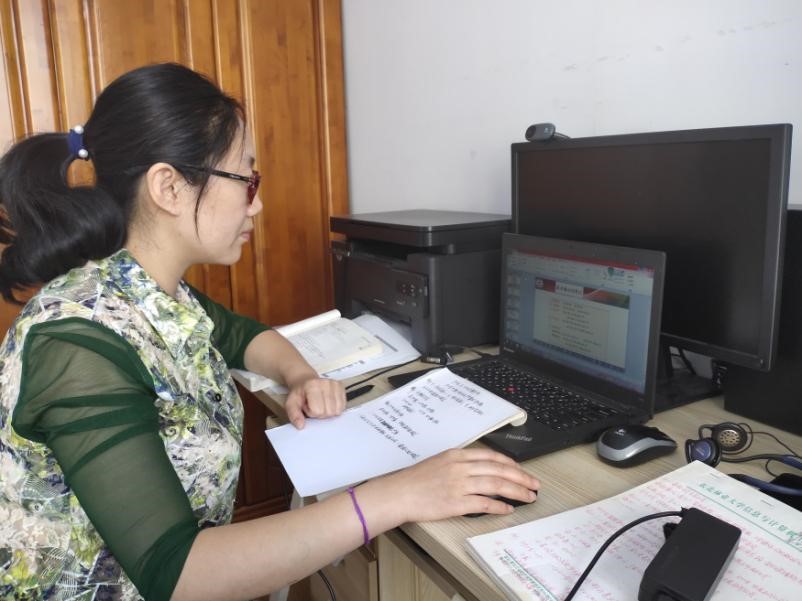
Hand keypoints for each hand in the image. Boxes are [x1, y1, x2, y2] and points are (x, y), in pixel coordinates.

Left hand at [285, 377, 346, 428]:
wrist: (304, 382)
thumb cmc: (300, 393)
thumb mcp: (291, 404)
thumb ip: (294, 415)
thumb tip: (300, 425)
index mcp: (312, 386)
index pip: (317, 411)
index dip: (311, 413)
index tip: (308, 406)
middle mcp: (325, 383)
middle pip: (329, 412)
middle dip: (321, 413)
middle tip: (314, 405)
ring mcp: (334, 384)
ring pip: (337, 410)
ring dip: (329, 411)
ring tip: (321, 404)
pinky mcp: (341, 386)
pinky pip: (343, 406)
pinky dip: (335, 408)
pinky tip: (328, 402)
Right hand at [372, 448, 539, 522]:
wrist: (398, 493)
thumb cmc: (415, 480)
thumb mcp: (439, 462)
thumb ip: (460, 463)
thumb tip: (481, 470)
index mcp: (457, 455)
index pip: (492, 457)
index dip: (511, 464)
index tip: (522, 471)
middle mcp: (460, 467)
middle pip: (499, 470)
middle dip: (521, 478)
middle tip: (534, 485)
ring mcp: (459, 485)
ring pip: (496, 485)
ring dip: (516, 492)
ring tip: (528, 498)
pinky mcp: (456, 503)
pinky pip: (484, 503)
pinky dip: (499, 506)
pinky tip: (508, 509)